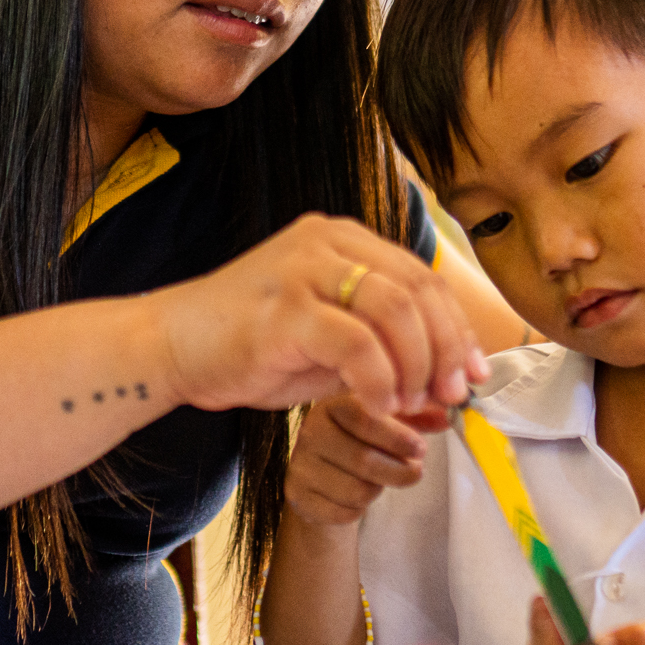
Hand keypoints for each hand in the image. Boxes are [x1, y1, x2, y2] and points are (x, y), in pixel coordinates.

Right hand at [155, 213, 488, 416]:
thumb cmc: (250, 346)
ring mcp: (304, 270)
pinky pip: (356, 343)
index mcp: (342, 239)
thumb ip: (382, 347)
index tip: (473, 373)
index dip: (458, 327)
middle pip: (418, 288)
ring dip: (418, 365)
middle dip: (448, 349)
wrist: (170, 347)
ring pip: (395, 310)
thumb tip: (446, 384)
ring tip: (414, 402)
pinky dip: (379, 380)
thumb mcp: (329, 340)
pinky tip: (378, 405)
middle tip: (452, 394)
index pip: (423, 276)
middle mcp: (326, 242)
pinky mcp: (284, 309)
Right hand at [285, 393, 449, 528]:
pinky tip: (357, 496)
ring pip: (356, 489)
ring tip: (380, 481)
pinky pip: (342, 511)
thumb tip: (450, 415)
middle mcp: (310, 431)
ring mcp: (300, 465)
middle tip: (416, 472)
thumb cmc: (361, 443)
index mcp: (332, 405)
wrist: (321, 476)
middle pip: (363, 459)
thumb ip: (418, 416)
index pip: (366, 419)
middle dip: (399, 471)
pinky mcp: (296, 495)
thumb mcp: (388, 422)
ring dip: (378, 490)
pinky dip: (358, 509)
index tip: (422, 450)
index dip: (398, 437)